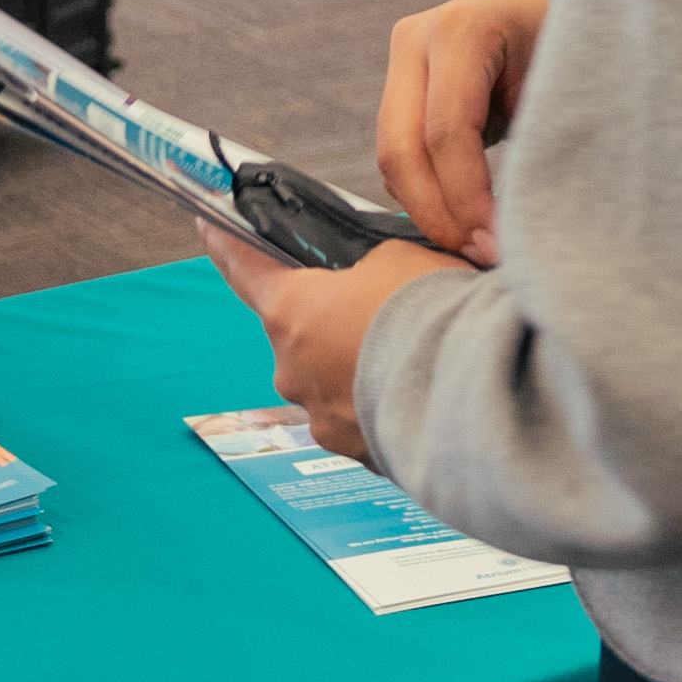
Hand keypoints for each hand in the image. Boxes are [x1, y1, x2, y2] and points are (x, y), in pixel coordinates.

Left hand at [247, 237, 485, 464]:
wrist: (474, 388)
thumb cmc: (429, 313)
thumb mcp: (398, 257)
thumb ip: (368, 267)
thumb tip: (374, 280)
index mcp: (291, 312)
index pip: (246, 269)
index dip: (228, 245)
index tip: (208, 227)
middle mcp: (293, 371)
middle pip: (301, 335)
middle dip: (333, 321)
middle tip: (379, 307)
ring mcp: (323, 419)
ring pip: (334, 381)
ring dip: (362, 366)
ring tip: (413, 353)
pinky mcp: (358, 453)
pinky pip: (364, 418)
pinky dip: (386, 402)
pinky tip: (422, 389)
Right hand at [374, 0, 549, 251]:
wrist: (571, 8)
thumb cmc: (582, 44)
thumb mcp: (574, 76)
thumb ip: (554, 134)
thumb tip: (531, 221)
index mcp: (463, 29)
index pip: (447, 132)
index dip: (467, 199)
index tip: (500, 246)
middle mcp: (418, 39)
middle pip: (402, 150)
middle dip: (439, 216)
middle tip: (482, 256)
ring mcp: (402, 62)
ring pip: (393, 161)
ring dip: (430, 213)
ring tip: (480, 247)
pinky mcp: (401, 89)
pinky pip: (401, 159)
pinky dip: (428, 197)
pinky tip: (468, 222)